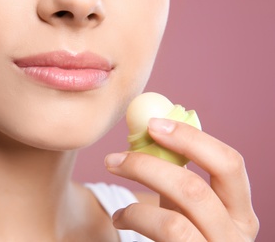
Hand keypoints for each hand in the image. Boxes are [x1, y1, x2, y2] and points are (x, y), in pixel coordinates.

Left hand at [105, 118, 258, 240]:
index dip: (191, 139)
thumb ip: (180, 174)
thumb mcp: (189, 205)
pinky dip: (133, 220)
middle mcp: (235, 237)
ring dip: (133, 204)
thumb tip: (150, 128)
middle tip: (114, 158)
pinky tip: (119, 218)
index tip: (152, 124)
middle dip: (148, 167)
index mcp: (240, 212)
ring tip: (115, 195)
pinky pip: (161, 237)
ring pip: (173, 222)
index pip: (229, 164)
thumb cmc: (183, 233)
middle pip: (194, 190)